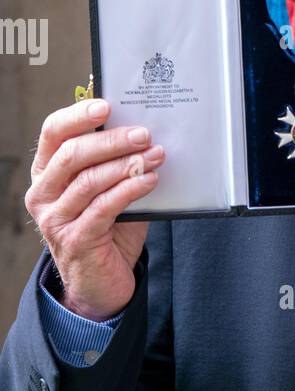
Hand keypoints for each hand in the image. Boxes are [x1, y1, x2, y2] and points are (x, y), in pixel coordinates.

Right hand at [24, 98, 165, 319]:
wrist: (101, 283)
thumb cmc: (106, 230)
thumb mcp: (107, 191)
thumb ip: (113, 164)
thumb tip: (143, 132)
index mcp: (46, 173)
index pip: (53, 133)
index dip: (78, 115)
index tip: (107, 106)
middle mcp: (42, 194)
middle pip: (73, 154)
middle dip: (111, 140)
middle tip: (144, 134)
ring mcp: (55, 219)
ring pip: (89, 180)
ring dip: (127, 164)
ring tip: (156, 156)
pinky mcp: (75, 240)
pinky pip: (104, 207)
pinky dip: (129, 189)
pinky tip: (149, 180)